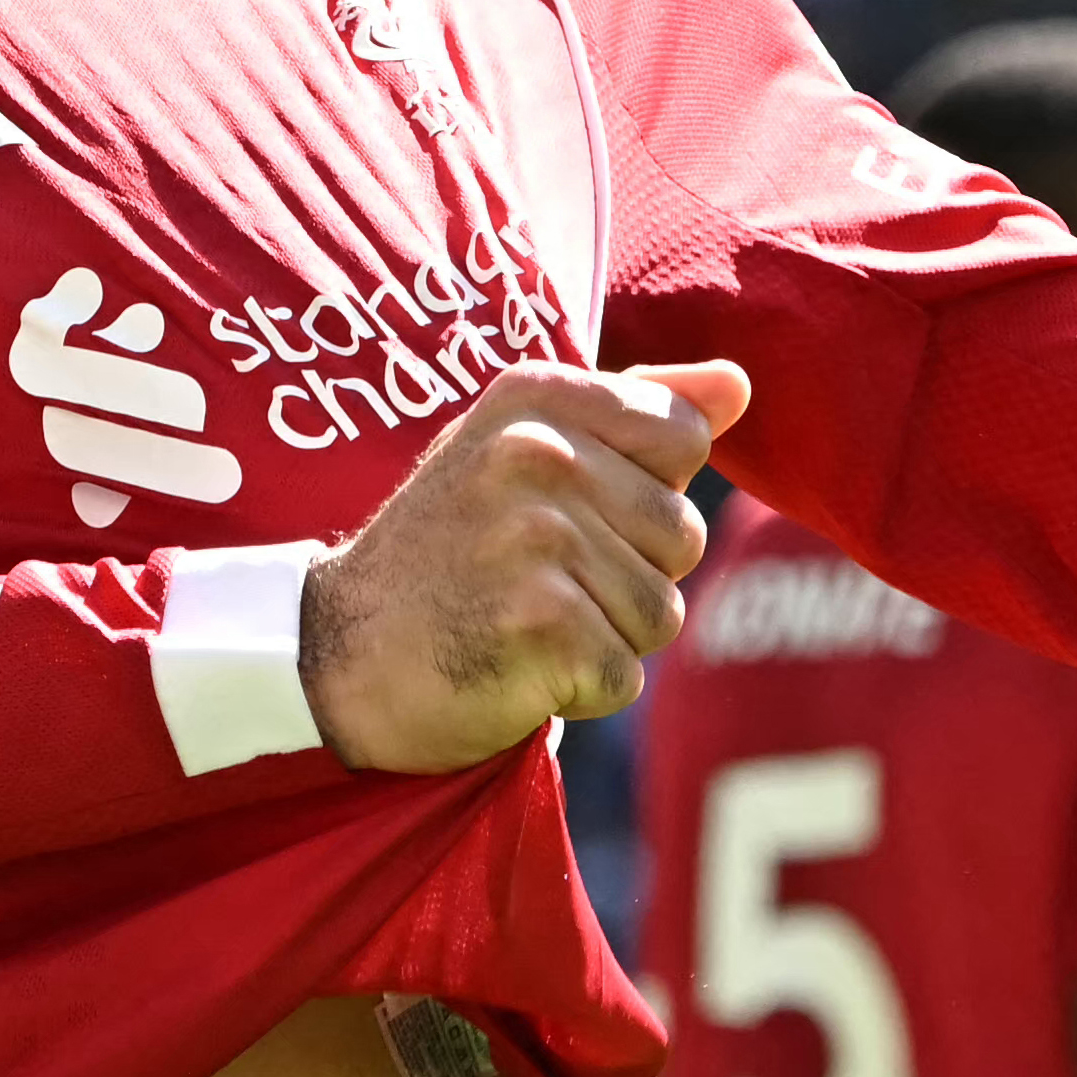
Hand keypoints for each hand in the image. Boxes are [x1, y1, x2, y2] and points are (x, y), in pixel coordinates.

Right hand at [301, 361, 751, 771]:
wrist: (335, 656)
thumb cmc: (445, 553)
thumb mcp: (521, 452)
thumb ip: (634, 411)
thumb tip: (741, 384)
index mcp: (537, 396)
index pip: (684, 436)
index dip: (641, 496)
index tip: (562, 513)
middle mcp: (537, 453)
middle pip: (684, 535)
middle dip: (626, 579)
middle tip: (530, 583)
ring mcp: (538, 536)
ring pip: (662, 613)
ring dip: (603, 639)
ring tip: (520, 623)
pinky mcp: (541, 623)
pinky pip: (624, 674)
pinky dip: (578, 691)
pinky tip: (513, 668)